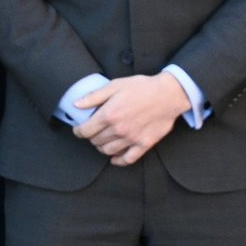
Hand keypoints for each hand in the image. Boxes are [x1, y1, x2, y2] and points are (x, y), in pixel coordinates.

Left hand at [71, 73, 190, 165]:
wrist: (168, 94)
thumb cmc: (142, 87)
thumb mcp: (115, 85)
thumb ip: (94, 96)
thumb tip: (76, 104)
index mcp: (109, 114)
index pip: (85, 131)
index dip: (78, 131)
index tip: (79, 129)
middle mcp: (118, 129)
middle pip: (95, 141)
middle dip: (91, 137)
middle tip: (94, 131)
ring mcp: (131, 139)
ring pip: (108, 151)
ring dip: (102, 147)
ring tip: (103, 141)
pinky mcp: (143, 145)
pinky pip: (127, 159)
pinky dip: (118, 161)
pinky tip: (115, 157)